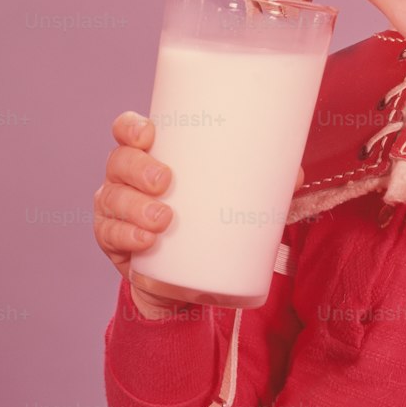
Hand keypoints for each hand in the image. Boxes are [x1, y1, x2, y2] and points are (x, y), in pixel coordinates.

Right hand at [94, 111, 304, 319]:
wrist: (184, 278)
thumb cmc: (205, 220)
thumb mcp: (227, 198)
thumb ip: (260, 184)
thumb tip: (296, 174)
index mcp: (152, 156)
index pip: (128, 131)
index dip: (131, 127)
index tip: (150, 133)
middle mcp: (126, 178)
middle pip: (119, 161)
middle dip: (139, 168)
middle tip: (165, 182)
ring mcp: (115, 210)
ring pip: (112, 198)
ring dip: (135, 207)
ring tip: (163, 220)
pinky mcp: (112, 243)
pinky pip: (109, 235)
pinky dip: (126, 237)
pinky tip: (145, 242)